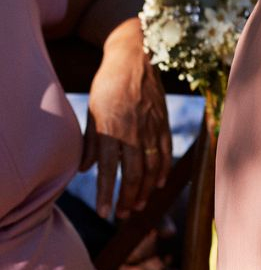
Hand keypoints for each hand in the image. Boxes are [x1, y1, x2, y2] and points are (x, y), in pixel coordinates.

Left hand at [82, 21, 171, 220]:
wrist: (134, 55)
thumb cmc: (108, 83)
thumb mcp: (92, 111)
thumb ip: (89, 142)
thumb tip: (85, 170)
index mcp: (110, 129)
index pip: (107, 170)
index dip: (106, 194)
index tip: (105, 214)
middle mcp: (132, 131)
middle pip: (133, 173)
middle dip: (129, 197)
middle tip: (124, 214)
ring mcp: (151, 126)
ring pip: (152, 166)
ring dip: (147, 189)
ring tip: (140, 204)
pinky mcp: (163, 120)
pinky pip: (166, 150)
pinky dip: (164, 169)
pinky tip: (160, 182)